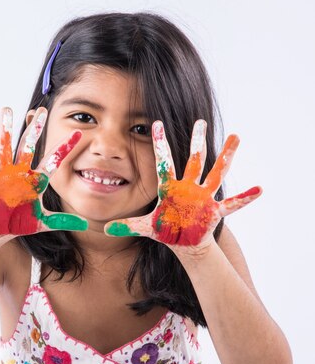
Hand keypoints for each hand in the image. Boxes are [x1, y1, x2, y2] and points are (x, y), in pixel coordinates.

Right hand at [0, 107, 87, 237]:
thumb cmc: (20, 221)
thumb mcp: (43, 221)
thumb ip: (63, 220)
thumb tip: (85, 222)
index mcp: (36, 180)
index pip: (53, 161)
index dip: (65, 148)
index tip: (79, 133)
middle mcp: (20, 172)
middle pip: (29, 147)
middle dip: (35, 130)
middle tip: (42, 110)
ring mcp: (3, 174)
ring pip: (5, 148)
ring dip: (5, 129)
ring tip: (6, 110)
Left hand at [104, 120, 260, 253]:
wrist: (183, 242)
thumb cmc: (165, 229)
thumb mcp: (144, 227)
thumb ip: (126, 225)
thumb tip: (104, 228)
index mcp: (170, 188)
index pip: (163, 162)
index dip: (160, 144)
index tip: (155, 122)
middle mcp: (188, 187)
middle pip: (194, 160)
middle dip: (197, 141)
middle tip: (200, 121)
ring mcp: (203, 197)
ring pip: (216, 173)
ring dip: (226, 157)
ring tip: (236, 138)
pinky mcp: (214, 211)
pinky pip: (232, 203)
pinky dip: (245, 197)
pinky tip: (259, 188)